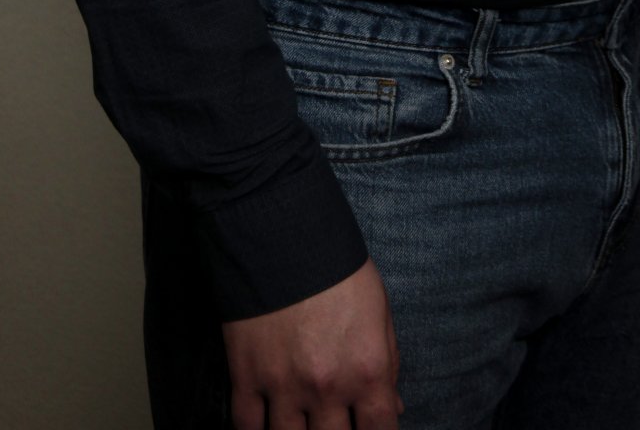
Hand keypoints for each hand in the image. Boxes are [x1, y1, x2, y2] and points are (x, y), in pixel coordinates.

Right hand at [221, 255, 404, 428]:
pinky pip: (247, 427)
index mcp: (367, 370)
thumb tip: (393, 404)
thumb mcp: (378, 307)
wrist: (280, 230)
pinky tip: (266, 426)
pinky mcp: (246, 376)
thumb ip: (388, 360)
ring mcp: (284, 386)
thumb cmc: (336, 266)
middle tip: (333, 422)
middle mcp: (328, 387)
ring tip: (303, 423)